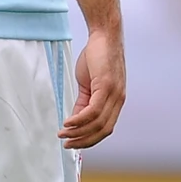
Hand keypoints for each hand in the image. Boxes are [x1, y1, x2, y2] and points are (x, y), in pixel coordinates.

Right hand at [60, 29, 124, 148]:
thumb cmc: (97, 57)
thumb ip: (84, 101)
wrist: (105, 36)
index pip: (105, 128)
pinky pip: (93, 110)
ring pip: (97, 123)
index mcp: (115, 101)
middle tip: (67, 145)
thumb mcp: (89, 83)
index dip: (90, 139)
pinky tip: (67, 122)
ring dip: (78, 132)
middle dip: (84, 141)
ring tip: (63, 135)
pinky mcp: (106, 87)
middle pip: (102, 130)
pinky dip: (79, 120)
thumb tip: (75, 118)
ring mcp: (114, 94)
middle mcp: (118, 101)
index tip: (74, 144)